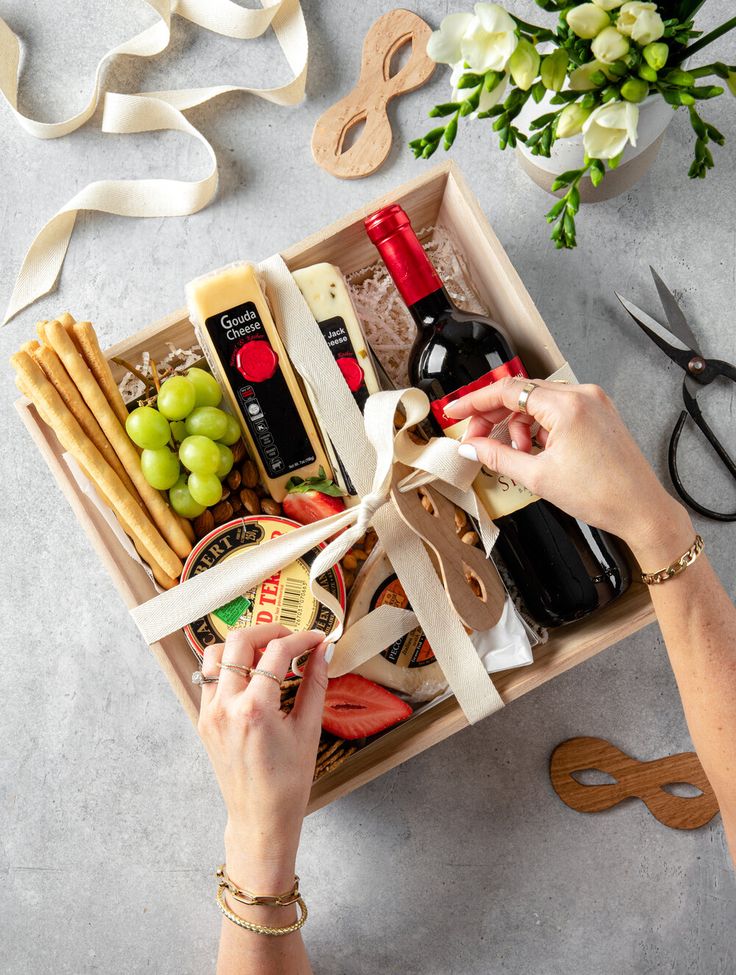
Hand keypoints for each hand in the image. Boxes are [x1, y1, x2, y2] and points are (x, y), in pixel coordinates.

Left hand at [197, 624, 329, 891]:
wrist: (260, 818)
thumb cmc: (288, 781)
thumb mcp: (308, 729)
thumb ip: (315, 683)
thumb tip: (323, 651)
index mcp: (255, 708)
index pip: (278, 652)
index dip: (302, 638)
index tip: (316, 639)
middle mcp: (226, 706)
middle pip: (239, 640)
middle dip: (268, 630)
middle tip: (290, 638)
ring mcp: (210, 712)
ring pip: (216, 654)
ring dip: (242, 645)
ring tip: (267, 653)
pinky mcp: (204, 719)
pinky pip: (209, 677)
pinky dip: (229, 666)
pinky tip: (251, 675)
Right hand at [446, 377, 692, 564]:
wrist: (641, 509)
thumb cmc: (602, 495)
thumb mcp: (538, 477)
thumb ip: (498, 457)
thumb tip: (472, 448)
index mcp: (567, 406)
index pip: (507, 390)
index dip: (474, 402)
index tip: (455, 411)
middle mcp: (582, 395)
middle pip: (520, 393)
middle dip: (494, 417)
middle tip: (476, 440)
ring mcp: (593, 402)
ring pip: (537, 402)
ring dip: (518, 425)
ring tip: (517, 454)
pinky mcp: (598, 412)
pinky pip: (556, 410)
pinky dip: (539, 427)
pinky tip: (535, 450)